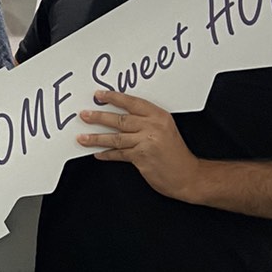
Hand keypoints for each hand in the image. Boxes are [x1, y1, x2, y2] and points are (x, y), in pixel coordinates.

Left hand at [78, 89, 203, 202]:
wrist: (188, 176)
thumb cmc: (176, 153)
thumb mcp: (166, 129)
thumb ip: (146, 121)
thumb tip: (120, 116)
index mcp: (159, 116)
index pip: (132, 102)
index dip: (114, 98)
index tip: (99, 95)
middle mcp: (153, 127)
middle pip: (120, 119)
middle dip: (99, 117)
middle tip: (84, 115)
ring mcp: (147, 142)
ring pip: (116, 137)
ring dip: (96, 138)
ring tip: (83, 137)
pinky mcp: (141, 157)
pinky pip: (119, 154)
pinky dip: (107, 154)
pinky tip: (97, 153)